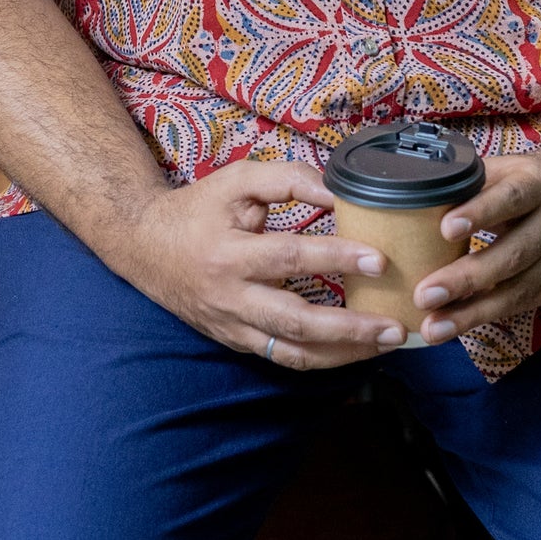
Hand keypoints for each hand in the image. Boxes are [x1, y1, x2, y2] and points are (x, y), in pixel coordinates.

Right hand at [104, 158, 408, 369]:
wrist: (145, 247)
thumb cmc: (198, 209)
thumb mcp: (237, 180)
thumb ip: (287, 179)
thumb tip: (336, 192)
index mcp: (229, 253)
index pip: (290, 257)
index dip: (335, 258)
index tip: (378, 259)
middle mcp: (231, 297)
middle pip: (296, 322)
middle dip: (350, 328)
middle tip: (395, 324)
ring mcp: (233, 327)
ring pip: (293, 353)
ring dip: (344, 354)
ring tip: (386, 343)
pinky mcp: (236, 342)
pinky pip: (283, 359)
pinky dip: (321, 360)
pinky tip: (355, 351)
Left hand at [411, 141, 540, 343]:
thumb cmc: (526, 179)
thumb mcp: (505, 168)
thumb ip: (471, 182)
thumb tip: (417, 194)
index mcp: (536, 184)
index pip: (510, 197)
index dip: (480, 213)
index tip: (445, 229)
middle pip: (513, 254)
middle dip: (467, 278)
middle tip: (424, 295)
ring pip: (517, 290)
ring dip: (472, 313)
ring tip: (433, 327)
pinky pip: (519, 305)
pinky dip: (485, 316)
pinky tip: (454, 325)